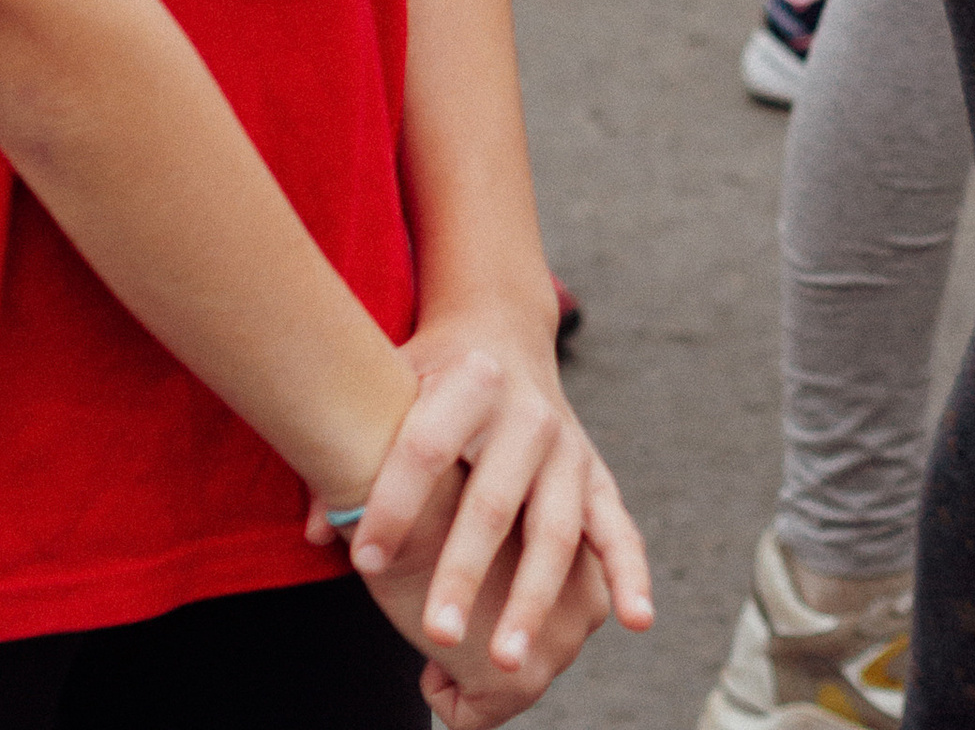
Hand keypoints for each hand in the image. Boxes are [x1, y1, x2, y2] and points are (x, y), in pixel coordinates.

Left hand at [326, 309, 650, 697]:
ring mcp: (569, 448)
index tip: (359, 561)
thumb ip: (351, 458)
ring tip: (508, 662)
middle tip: (435, 635)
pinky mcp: (596, 477)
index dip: (393, 503)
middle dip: (463, 571)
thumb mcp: (388, 391)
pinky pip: (618, 531)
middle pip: (493, 500)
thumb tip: (315, 532)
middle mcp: (529, 414)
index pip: (427, 448)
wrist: (501, 333)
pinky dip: (631, 575)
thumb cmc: (428, 379)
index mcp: (471, 384)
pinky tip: (636, 622)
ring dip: (532, 597)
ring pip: (554, 529)